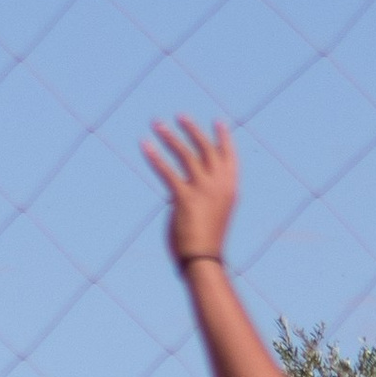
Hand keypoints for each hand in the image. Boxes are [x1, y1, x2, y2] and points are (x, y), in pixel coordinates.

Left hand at [143, 114, 239, 272]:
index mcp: (230, 188)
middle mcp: (219, 185)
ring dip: (169, 136)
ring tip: (157, 124)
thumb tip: (183, 183)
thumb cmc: (207, 240)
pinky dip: (154, 157)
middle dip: (192, 129)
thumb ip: (204, 193)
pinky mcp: (185, 198)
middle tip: (179, 116)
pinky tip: (144, 145)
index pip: (229, 156)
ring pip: (185, 154)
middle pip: (205, 148)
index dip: (224, 138)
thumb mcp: (214, 212)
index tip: (218, 122)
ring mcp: (203, 190)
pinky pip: (167, 172)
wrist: (203, 261)